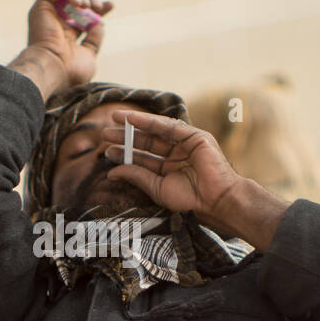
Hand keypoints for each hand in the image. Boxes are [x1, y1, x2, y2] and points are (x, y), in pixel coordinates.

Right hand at [8, 0, 111, 100]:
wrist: (53, 70)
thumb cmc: (70, 70)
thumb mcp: (89, 54)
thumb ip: (94, 39)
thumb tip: (99, 23)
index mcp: (67, 35)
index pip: (84, 14)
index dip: (99, 6)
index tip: (110, 5)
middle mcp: (56, 22)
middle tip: (99, 8)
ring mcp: (47, 14)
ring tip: (88, 7)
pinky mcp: (40, 6)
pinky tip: (78, 4)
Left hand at [101, 109, 288, 248]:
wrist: (215, 201)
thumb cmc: (190, 200)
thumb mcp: (157, 188)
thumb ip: (137, 176)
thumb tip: (112, 173)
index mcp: (169, 168)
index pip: (143, 157)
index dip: (124, 153)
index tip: (106, 150)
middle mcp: (176, 153)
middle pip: (146, 142)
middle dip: (125, 137)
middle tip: (104, 134)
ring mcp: (185, 144)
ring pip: (155, 132)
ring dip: (134, 126)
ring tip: (113, 121)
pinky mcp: (194, 136)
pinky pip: (168, 126)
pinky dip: (150, 121)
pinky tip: (132, 119)